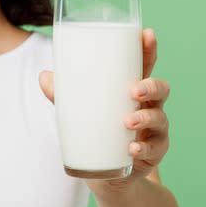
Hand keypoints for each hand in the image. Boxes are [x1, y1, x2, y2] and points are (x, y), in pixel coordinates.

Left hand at [39, 28, 170, 188]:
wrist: (107, 171)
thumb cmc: (96, 128)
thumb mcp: (77, 109)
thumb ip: (61, 94)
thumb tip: (44, 76)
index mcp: (131, 88)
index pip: (145, 65)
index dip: (149, 49)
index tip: (147, 35)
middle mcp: (148, 106)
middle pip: (161, 89)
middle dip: (151, 86)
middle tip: (134, 89)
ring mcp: (154, 129)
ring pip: (160, 117)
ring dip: (146, 117)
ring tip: (127, 121)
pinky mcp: (154, 152)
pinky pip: (155, 148)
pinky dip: (143, 147)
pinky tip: (131, 148)